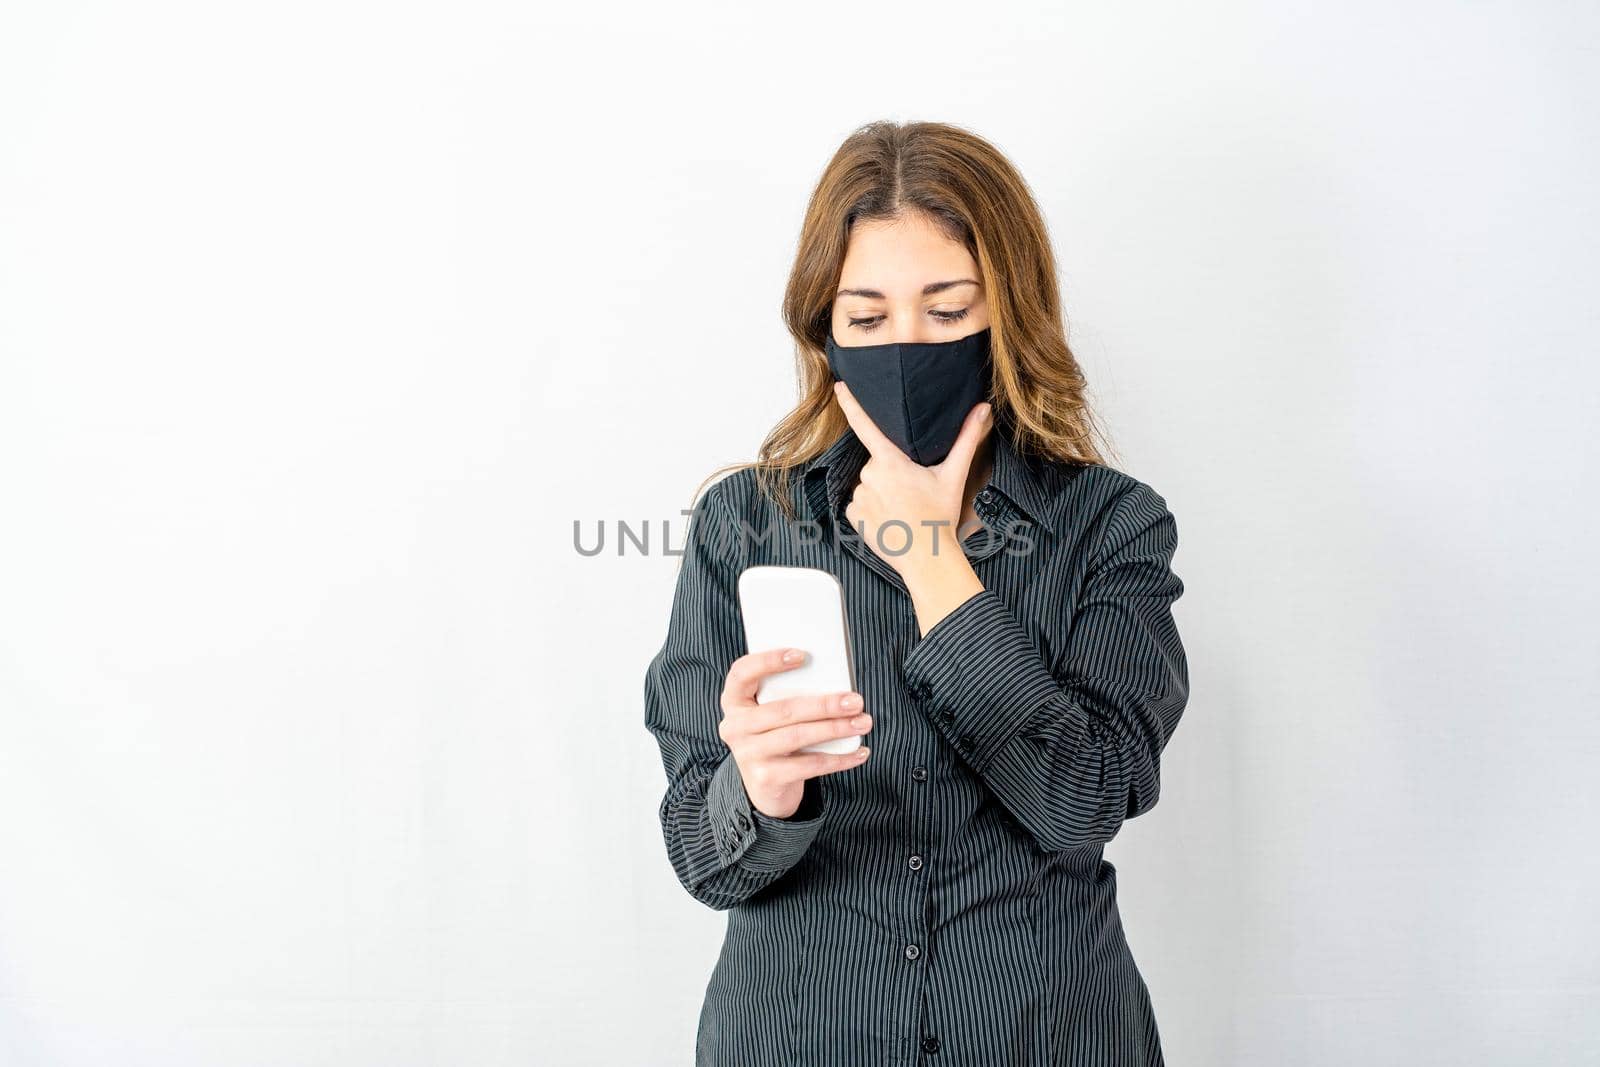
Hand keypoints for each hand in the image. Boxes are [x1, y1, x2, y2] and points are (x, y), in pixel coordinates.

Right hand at [719, 646, 872, 818]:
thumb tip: (836, 681)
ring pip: (798, 736)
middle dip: (824, 704)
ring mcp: (748, 754)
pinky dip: (840, 758)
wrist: (766, 785)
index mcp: (734, 700)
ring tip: (863, 722)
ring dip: (835, 728)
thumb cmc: (776, 734)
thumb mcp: (772, 711)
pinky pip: (809, 765)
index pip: (742, 673)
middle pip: (783, 709)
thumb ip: (789, 694)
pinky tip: (860, 752)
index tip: (801, 655)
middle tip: (855, 700)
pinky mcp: (766, 778)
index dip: (768, 661)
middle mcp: (736, 726)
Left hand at [833, 380, 991, 581]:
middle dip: (892, 472)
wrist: (926, 558)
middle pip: (878, 463)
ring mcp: (858, 496)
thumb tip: (982, 409)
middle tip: (913, 492)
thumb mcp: (953, 475)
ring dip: (883, 491)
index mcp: (890, 461)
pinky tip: (890, 519)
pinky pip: (860, 503)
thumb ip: (966, 438)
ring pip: (869, 484)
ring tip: (903, 509)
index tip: (838, 387)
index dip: (850, 403)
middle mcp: (869, 476)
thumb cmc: (939, 517)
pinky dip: (873, 508)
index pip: (865, 425)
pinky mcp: (852, 515)